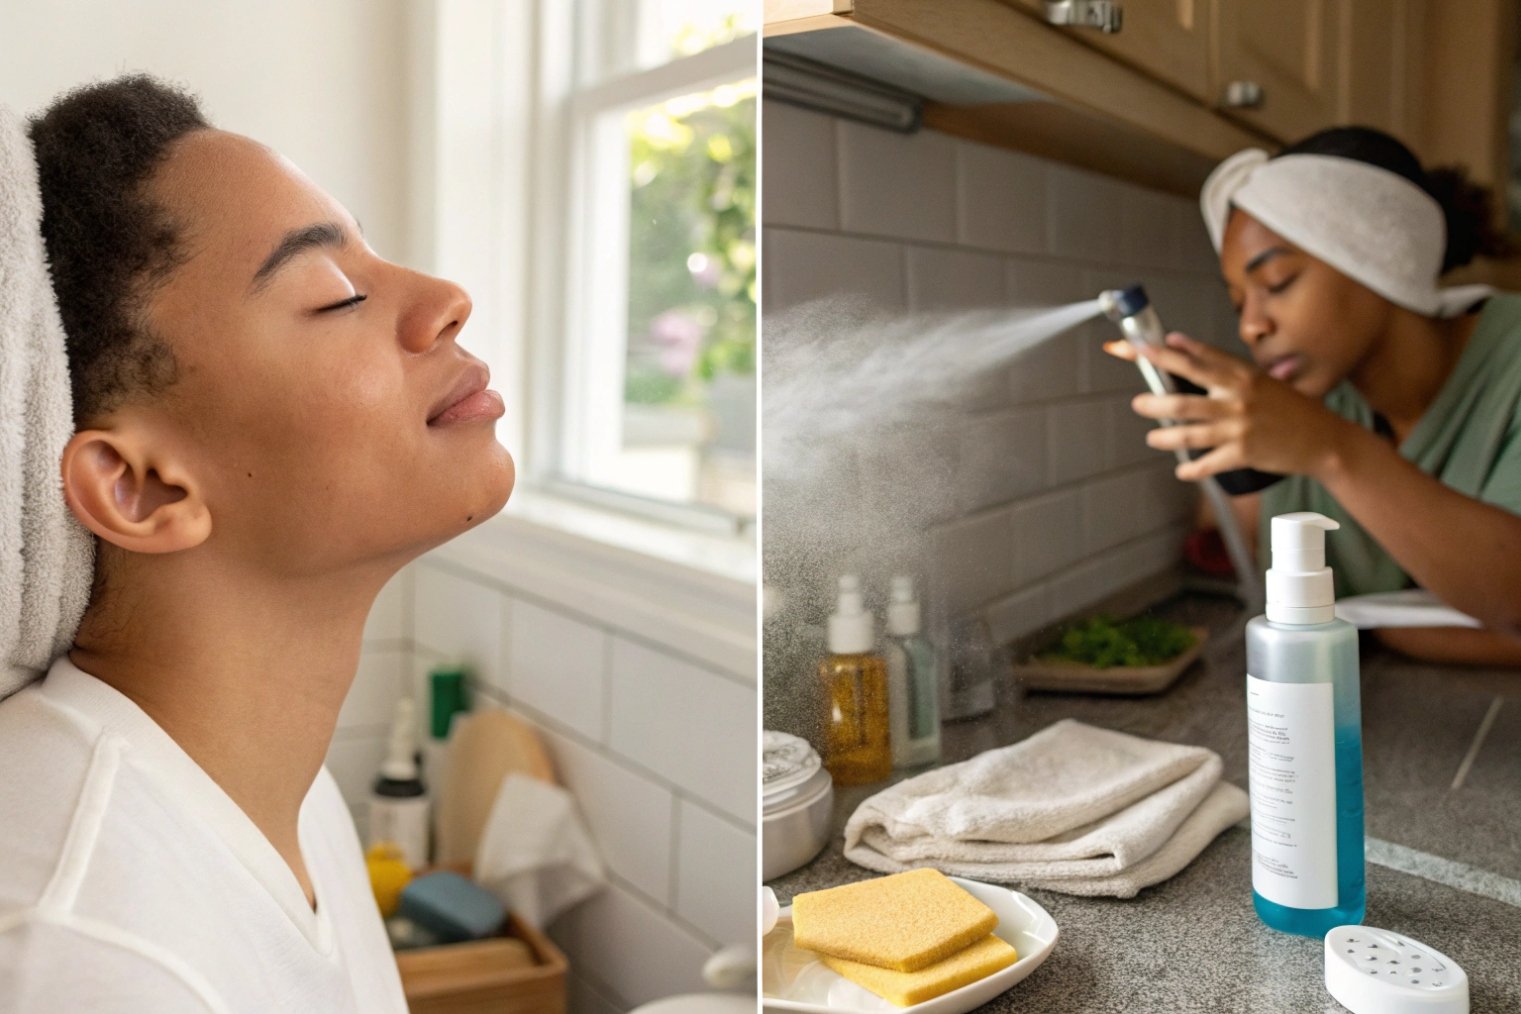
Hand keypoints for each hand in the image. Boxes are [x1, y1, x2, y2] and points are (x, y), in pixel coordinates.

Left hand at [1102, 332, 1352, 481]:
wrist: (1324, 439)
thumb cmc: (1289, 407)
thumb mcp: (1259, 378)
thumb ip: (1220, 363)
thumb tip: (1180, 344)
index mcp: (1242, 375)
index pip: (1195, 359)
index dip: (1163, 353)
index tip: (1137, 347)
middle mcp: (1238, 399)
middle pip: (1184, 398)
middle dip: (1154, 402)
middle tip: (1138, 403)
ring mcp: (1239, 428)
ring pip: (1188, 433)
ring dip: (1164, 436)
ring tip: (1152, 436)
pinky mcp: (1243, 454)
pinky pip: (1207, 463)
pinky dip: (1191, 469)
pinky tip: (1182, 469)